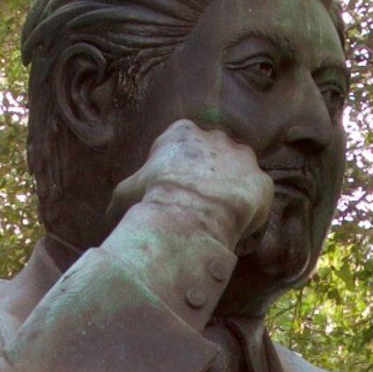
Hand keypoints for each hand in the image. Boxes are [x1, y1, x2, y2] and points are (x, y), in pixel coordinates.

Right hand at [107, 118, 273, 246]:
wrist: (192, 215)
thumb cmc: (154, 199)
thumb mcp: (126, 193)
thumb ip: (121, 198)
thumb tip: (109, 216)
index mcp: (182, 132)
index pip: (181, 148)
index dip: (176, 176)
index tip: (172, 197)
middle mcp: (216, 137)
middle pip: (213, 160)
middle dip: (207, 183)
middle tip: (196, 212)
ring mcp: (244, 158)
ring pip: (237, 180)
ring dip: (230, 200)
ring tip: (217, 227)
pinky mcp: (263, 182)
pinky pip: (255, 206)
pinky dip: (247, 222)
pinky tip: (234, 239)